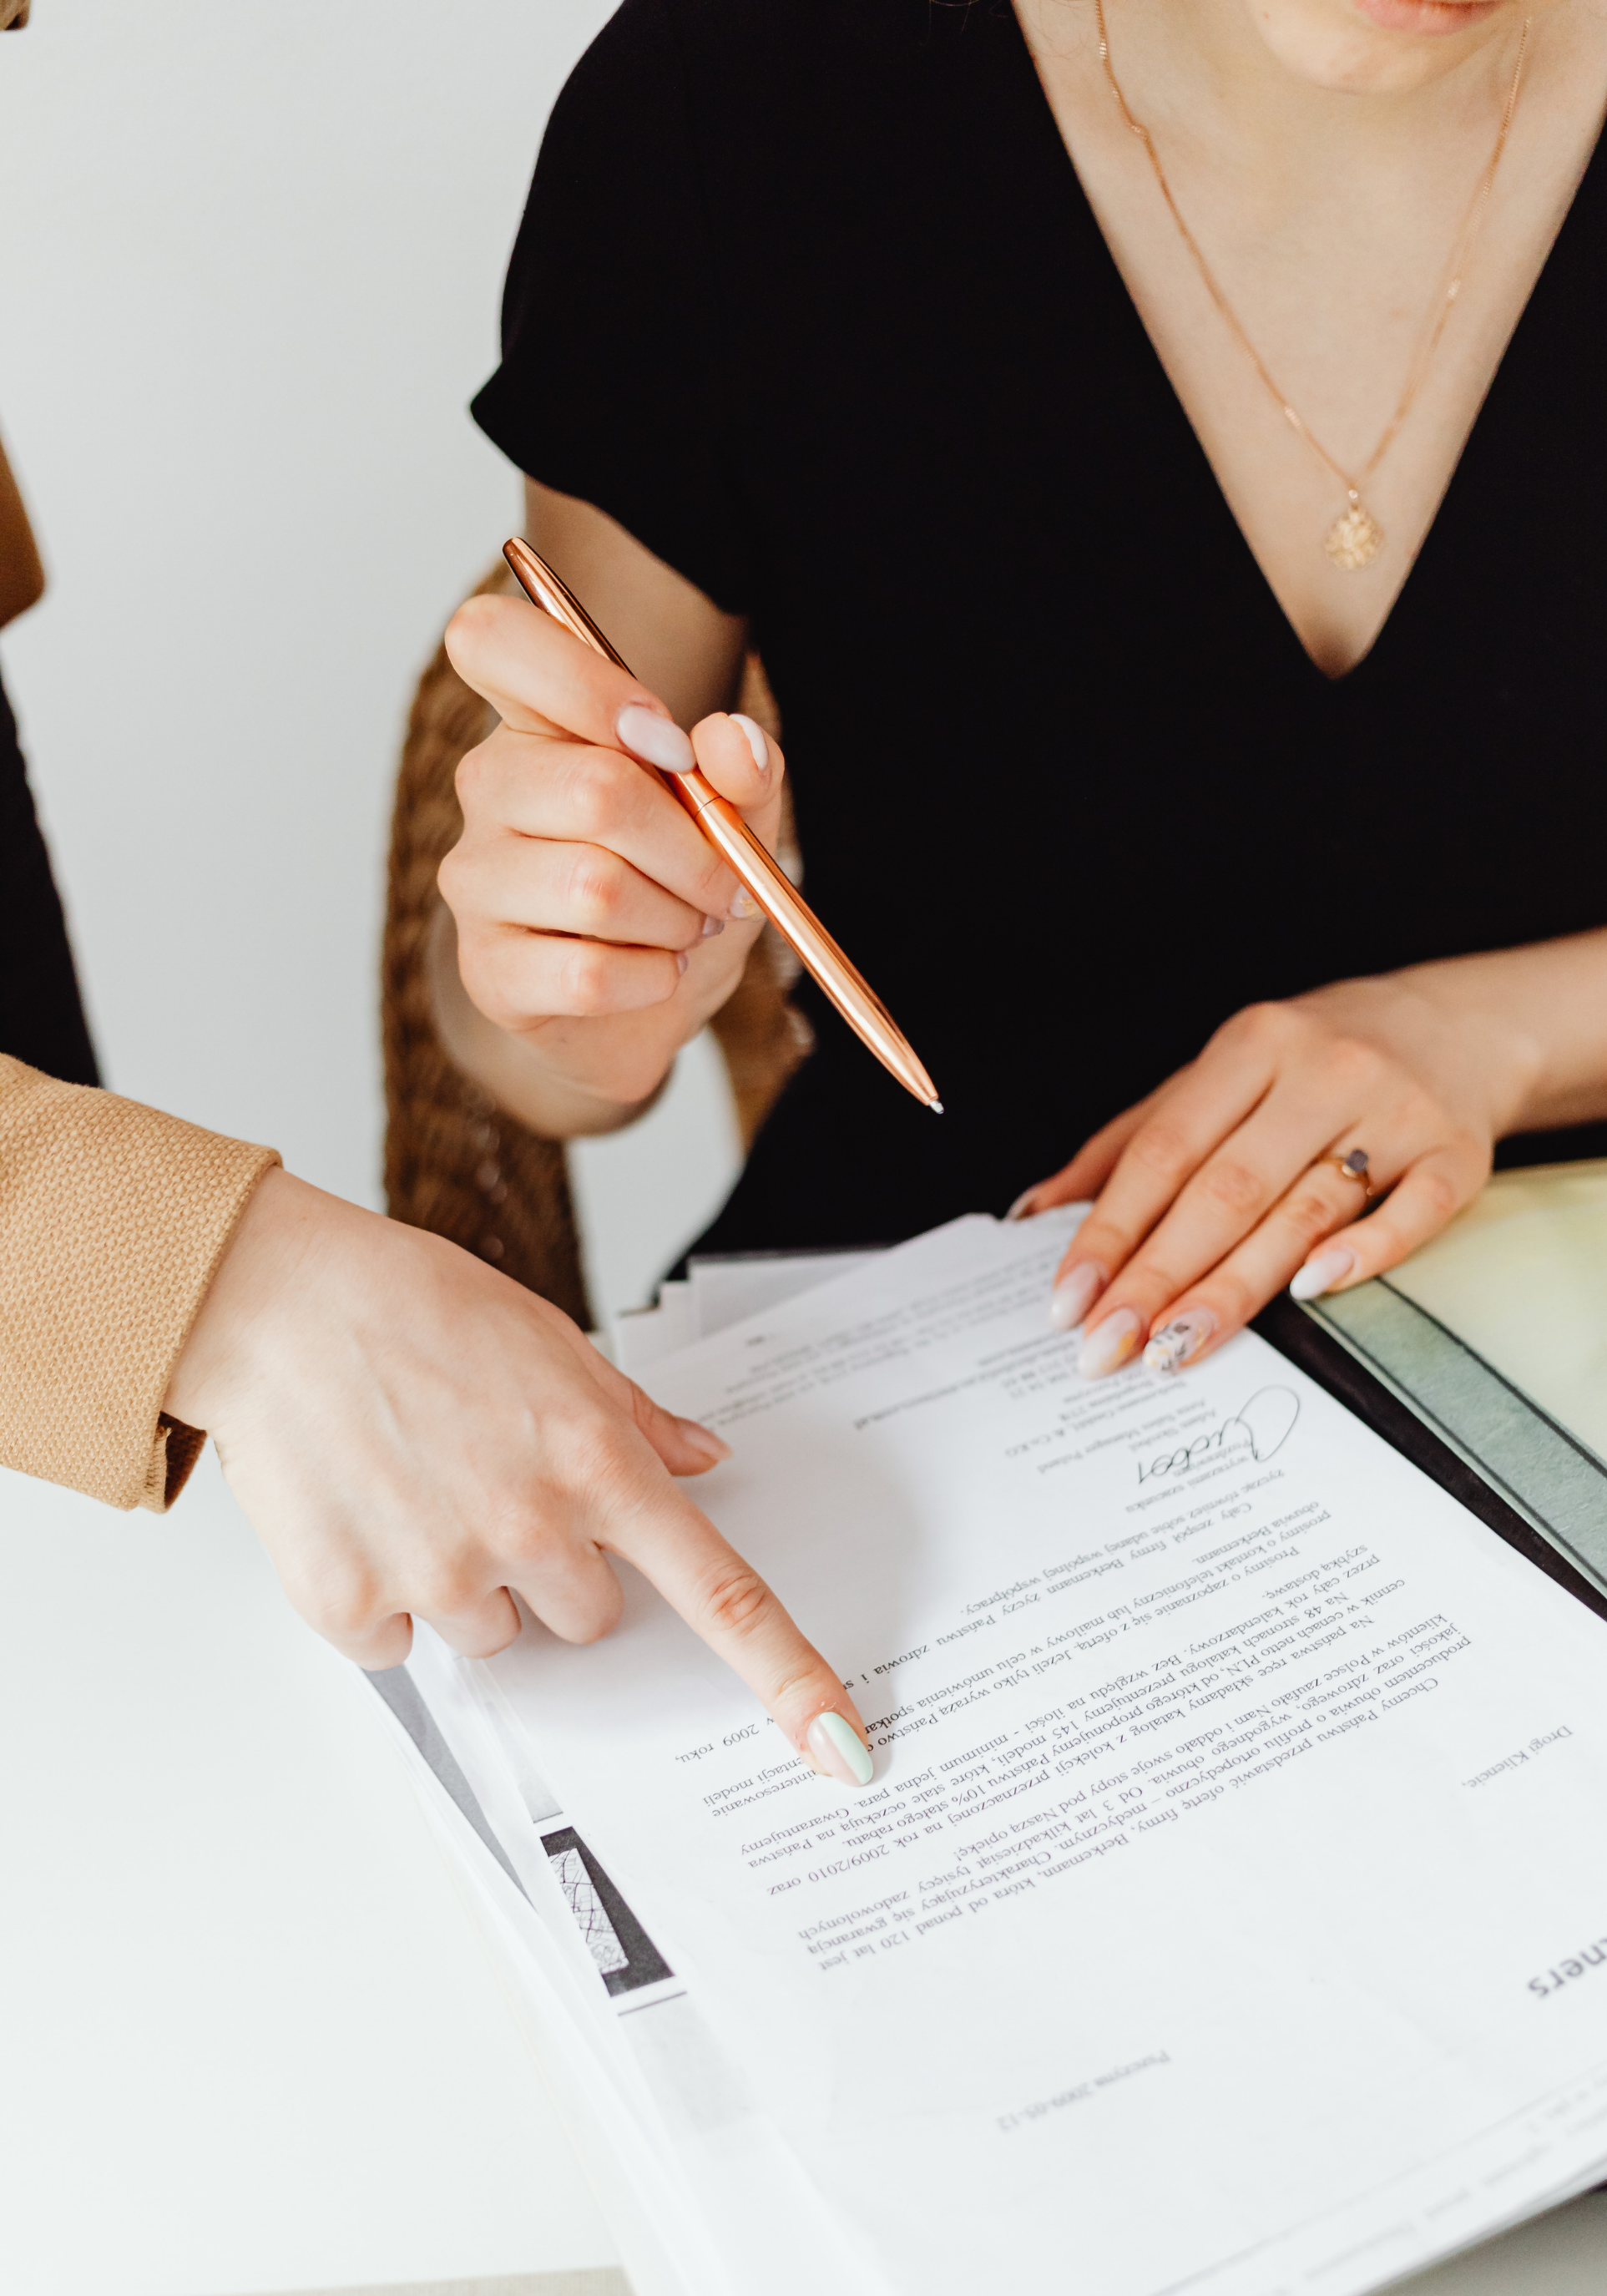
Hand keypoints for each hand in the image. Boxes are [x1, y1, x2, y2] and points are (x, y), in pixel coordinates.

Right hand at [164, 1170, 872, 1787]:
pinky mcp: (352, 1603)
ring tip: (417, 1487)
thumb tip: (704, 1460)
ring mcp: (439, 1572)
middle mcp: (529, 1528)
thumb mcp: (553, 1340)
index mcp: (596, 1463)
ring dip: (469, 1585)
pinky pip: (399, 1647)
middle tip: (496, 1490)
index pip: (719, 1594)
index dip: (788, 1678)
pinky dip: (382, 1597)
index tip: (838, 1746)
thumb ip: (636, 1419)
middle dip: (558, 1571)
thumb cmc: (414, 1306)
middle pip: (591, 1620)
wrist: (278, 1303)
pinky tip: (361, 1513)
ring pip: (496, 1638)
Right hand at [438, 591, 784, 1127]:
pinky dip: (650, 979)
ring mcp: (475, 880)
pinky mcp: (486, 971)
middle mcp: (489, 788)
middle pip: (594, 789)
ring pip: (594, 888)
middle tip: (721, 884)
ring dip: (674, 919)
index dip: (585, 681)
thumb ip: (746, 768)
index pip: (490, 639)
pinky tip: (652, 973)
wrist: (643, 1008)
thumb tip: (731, 742)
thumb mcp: (736, 817)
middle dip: (692, 850)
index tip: (666, 744)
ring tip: (684, 928)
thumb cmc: (677, 888)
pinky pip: (586, 972)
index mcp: (538, 722)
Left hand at [1012, 965, 1545, 1376]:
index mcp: (1251, 1045)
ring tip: (1176, 1347)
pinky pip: (1411, 1213)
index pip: (1164, 1151)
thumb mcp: (1216, 1075)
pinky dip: (1362, 1254)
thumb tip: (1035, 1211)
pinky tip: (1309, 1292)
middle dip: (1157, 1276)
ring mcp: (1395, 1111)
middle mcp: (1322, 1071)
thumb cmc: (1311, 1063)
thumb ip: (1127, 1141)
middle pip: (1225, 1189)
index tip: (1069, 1301)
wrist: (1457, 1025)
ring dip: (1233, 1287)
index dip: (1110, 1230)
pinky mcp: (1457, 1152)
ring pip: (1302, 1211)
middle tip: (1108, 1346)